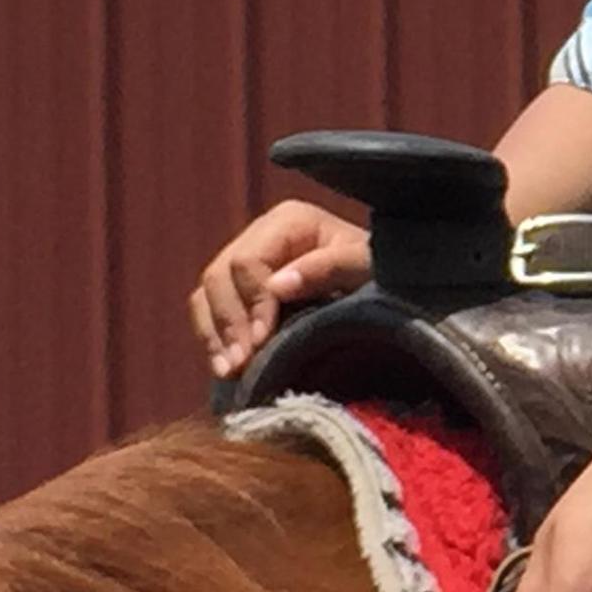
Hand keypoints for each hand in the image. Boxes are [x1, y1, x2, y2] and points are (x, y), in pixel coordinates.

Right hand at [187, 201, 370, 378]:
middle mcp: (259, 235)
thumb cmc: (378, 269)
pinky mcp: (239, 288)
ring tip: (230, 370)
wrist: (385, 281)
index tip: (261, 339)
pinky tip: (225, 368)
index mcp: (287, 221)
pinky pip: (208, 311)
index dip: (251, 302)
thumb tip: (277, 286)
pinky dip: (213, 339)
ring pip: (206, 295)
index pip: (248, 261)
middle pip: (219, 276)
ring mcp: (244, 260)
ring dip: (215, 335)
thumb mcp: (365, 265)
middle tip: (241, 363)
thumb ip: (328, 269)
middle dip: (228, 323)